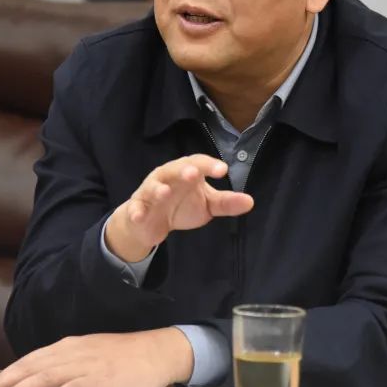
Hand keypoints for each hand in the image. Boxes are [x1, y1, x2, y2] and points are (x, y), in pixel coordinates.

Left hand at [0, 329, 193, 386]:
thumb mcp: (93, 356)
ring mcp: (88, 364)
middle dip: (3, 382)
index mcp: (70, 346)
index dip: (6, 374)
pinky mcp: (102, 378)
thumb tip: (44, 385)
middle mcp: (74, 352)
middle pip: (31, 366)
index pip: (31, 360)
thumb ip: (70, 366)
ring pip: (46, 376)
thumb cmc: (128, 357)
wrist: (160, 351)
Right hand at [105, 154, 253, 261]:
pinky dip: (136, 211)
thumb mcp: (207, 205)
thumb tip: (251, 201)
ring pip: (153, 186)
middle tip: (193, 173)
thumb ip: (226, 203)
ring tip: (164, 192)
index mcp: (186, 171)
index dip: (209, 165)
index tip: (223, 170)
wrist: (149, 222)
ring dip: (158, 189)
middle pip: (174, 169)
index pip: (198, 163)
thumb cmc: (181, 206)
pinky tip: (139, 216)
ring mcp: (150, 191)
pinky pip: (135, 208)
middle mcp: (167, 177)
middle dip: (183, 170)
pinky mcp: (137, 207)